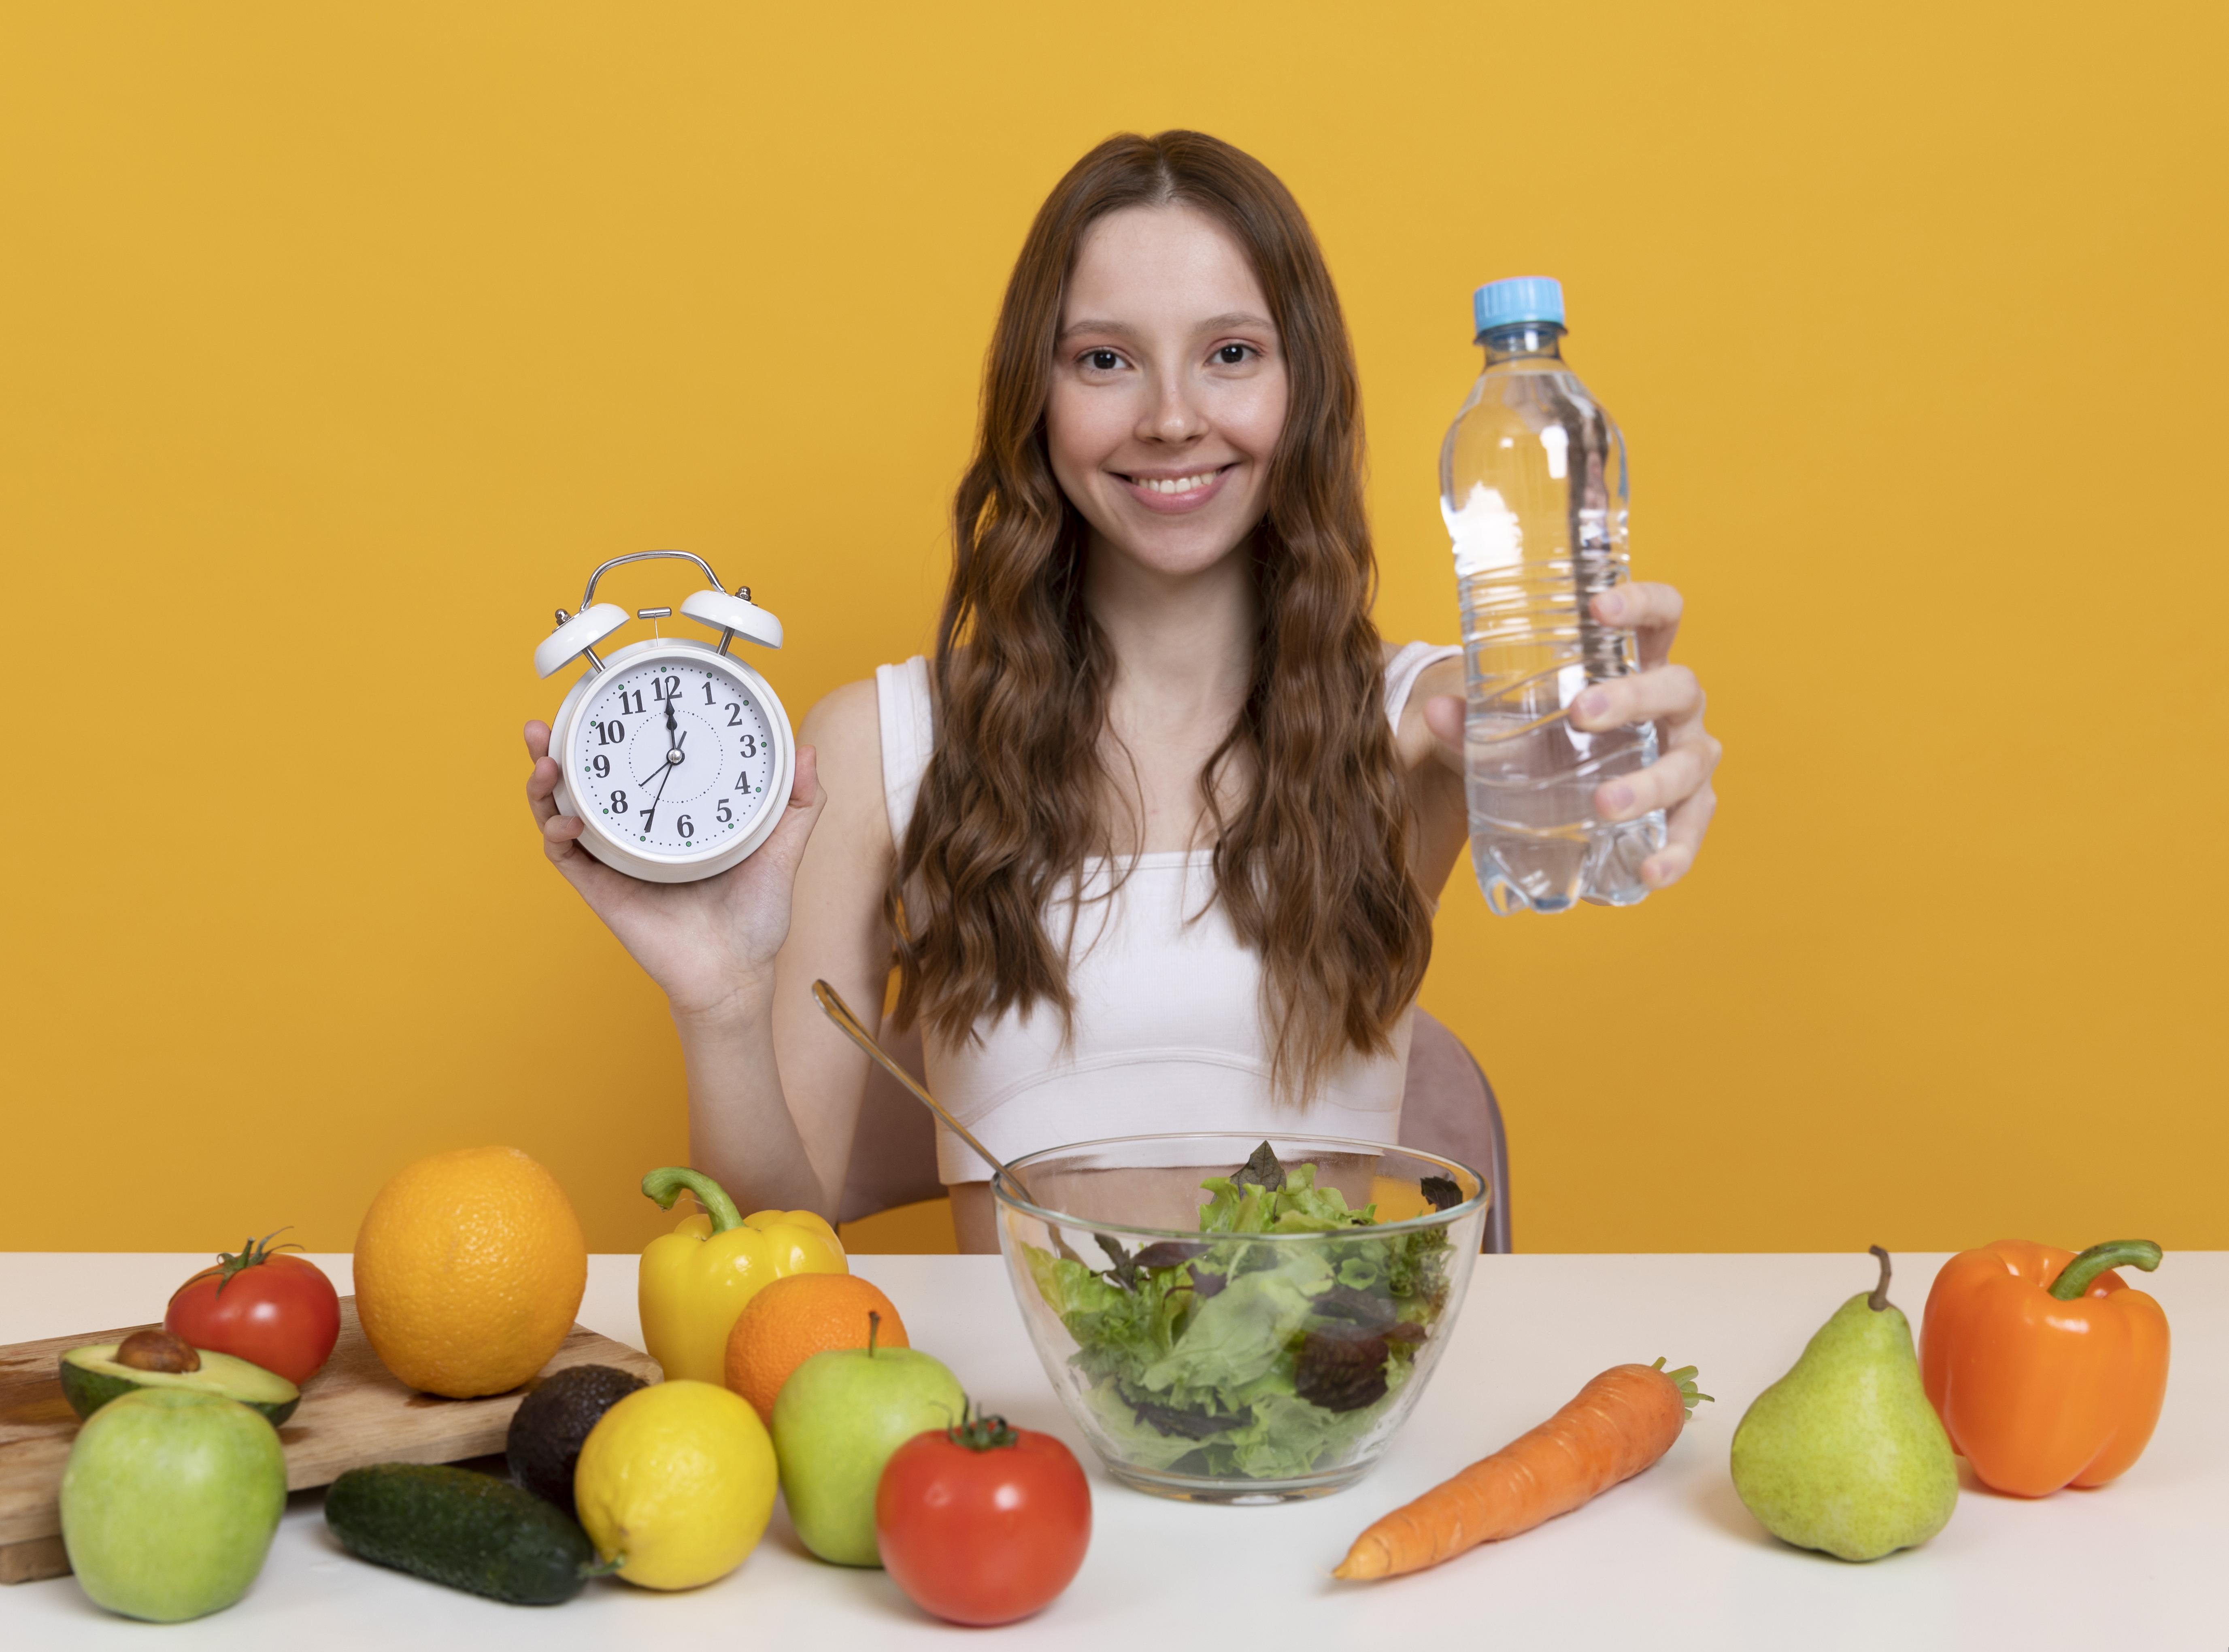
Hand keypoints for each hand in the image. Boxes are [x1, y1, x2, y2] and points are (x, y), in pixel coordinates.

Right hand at [524, 720, 825, 1017]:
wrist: (736, 972)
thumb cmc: (755, 915)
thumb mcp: (781, 848)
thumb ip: (797, 802)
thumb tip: (807, 750)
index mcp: (670, 815)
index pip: (633, 763)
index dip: (611, 733)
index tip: (608, 701)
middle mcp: (635, 832)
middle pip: (583, 781)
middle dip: (557, 748)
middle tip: (545, 722)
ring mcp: (613, 859)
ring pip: (561, 810)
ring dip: (543, 781)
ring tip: (544, 756)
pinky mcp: (601, 889)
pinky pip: (564, 856)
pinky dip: (556, 831)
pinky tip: (566, 817)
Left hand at [1418, 580, 1720, 890]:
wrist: (1569, 800)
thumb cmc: (1549, 744)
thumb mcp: (1510, 729)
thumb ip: (1471, 723)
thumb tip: (1435, 710)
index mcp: (1640, 667)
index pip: (1662, 616)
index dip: (1642, 602)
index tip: (1598, 606)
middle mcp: (1676, 709)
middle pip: (1679, 686)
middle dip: (1634, 697)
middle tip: (1581, 714)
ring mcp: (1689, 758)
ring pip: (1690, 762)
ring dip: (1651, 783)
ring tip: (1605, 805)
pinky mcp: (1689, 810)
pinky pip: (1691, 830)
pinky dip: (1676, 852)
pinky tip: (1651, 873)